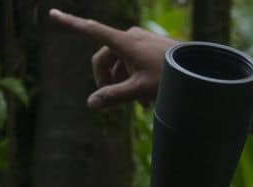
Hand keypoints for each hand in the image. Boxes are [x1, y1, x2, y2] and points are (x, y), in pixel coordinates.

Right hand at [48, 9, 176, 107]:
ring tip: (141, 106)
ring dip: (124, 84)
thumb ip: (114, 96)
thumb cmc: (171, 77)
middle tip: (115, 104)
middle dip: (106, 81)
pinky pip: (133, 63)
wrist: (199, 68)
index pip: (90, 30)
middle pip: (105, 59)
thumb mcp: (140, 89)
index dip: (70, 23)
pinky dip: (134, 79)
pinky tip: (147, 101)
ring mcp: (141, 41)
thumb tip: (90, 104)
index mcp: (124, 42)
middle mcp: (130, 37)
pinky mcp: (150, 47)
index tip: (53, 13)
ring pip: (120, 64)